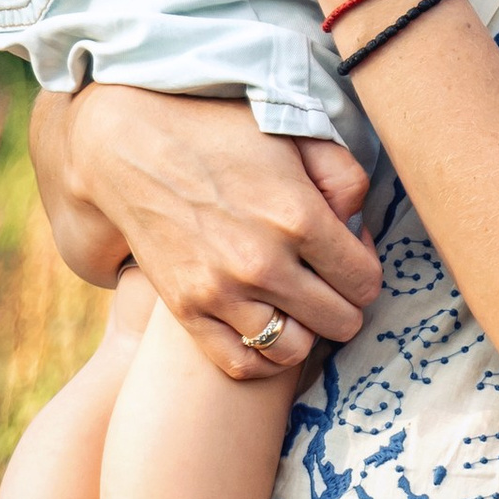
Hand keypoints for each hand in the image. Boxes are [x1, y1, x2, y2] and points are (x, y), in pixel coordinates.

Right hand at [29, 84, 379, 381]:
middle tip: (324, 275)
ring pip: (295, 349)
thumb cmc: (219, 133)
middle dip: (343, 299)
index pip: (366, 280)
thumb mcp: (293, 134)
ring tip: (294, 301)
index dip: (364, 266)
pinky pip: (242, 364)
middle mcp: (262, 263)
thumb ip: (344, 178)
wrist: (132, 146)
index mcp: (298, 216)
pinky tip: (264, 324)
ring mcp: (221, 293)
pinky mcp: (187, 310)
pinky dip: (261, 354)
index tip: (347, 250)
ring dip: (304, 329)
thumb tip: (357, 228)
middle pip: (340, 320)